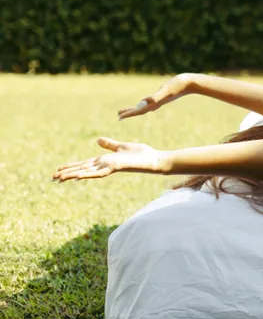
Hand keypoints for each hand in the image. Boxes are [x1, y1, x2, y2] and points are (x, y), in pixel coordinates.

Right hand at [54, 138, 168, 181]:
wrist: (154, 159)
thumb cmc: (141, 154)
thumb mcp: (122, 146)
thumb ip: (110, 145)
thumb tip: (98, 140)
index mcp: (105, 160)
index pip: (84, 164)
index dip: (71, 167)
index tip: (58, 170)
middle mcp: (105, 165)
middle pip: (82, 169)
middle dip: (67, 173)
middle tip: (52, 178)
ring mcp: (109, 167)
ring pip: (87, 172)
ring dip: (73, 175)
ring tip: (59, 178)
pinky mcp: (116, 167)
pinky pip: (100, 172)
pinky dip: (89, 174)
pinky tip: (78, 176)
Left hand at [117, 73, 194, 120]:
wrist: (190, 83)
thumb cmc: (177, 85)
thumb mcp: (165, 90)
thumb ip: (156, 97)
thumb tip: (145, 101)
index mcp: (155, 103)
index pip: (139, 110)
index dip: (129, 114)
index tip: (119, 117)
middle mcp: (157, 104)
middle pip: (140, 110)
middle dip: (130, 113)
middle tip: (119, 116)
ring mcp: (161, 101)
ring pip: (145, 107)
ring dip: (137, 109)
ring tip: (130, 110)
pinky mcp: (164, 96)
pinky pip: (152, 102)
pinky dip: (146, 104)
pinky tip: (145, 102)